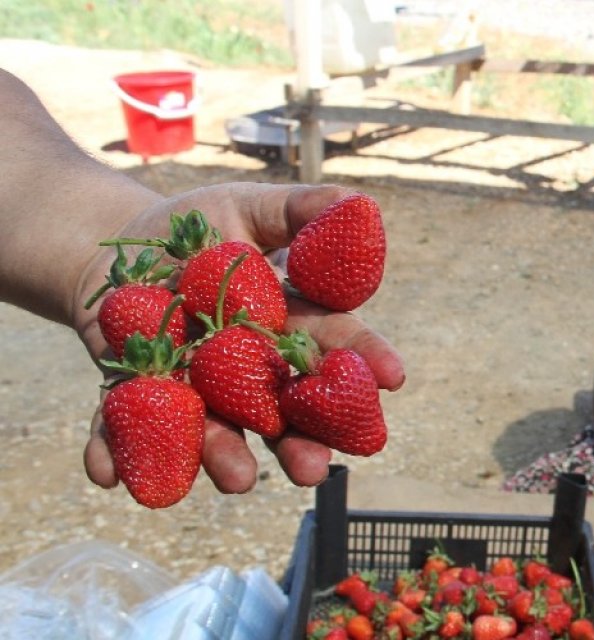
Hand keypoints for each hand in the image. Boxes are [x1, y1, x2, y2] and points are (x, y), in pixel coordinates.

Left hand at [75, 183, 405, 493]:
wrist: (112, 248)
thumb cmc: (192, 228)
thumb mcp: (246, 206)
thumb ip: (299, 209)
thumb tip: (356, 203)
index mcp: (283, 329)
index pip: (331, 347)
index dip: (362, 361)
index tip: (392, 377)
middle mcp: (246, 372)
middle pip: (282, 413)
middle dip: (299, 444)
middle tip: (315, 469)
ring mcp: (190, 390)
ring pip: (213, 432)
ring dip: (224, 458)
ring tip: (237, 480)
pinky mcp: (130, 396)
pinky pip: (120, 429)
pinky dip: (110, 452)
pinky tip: (103, 473)